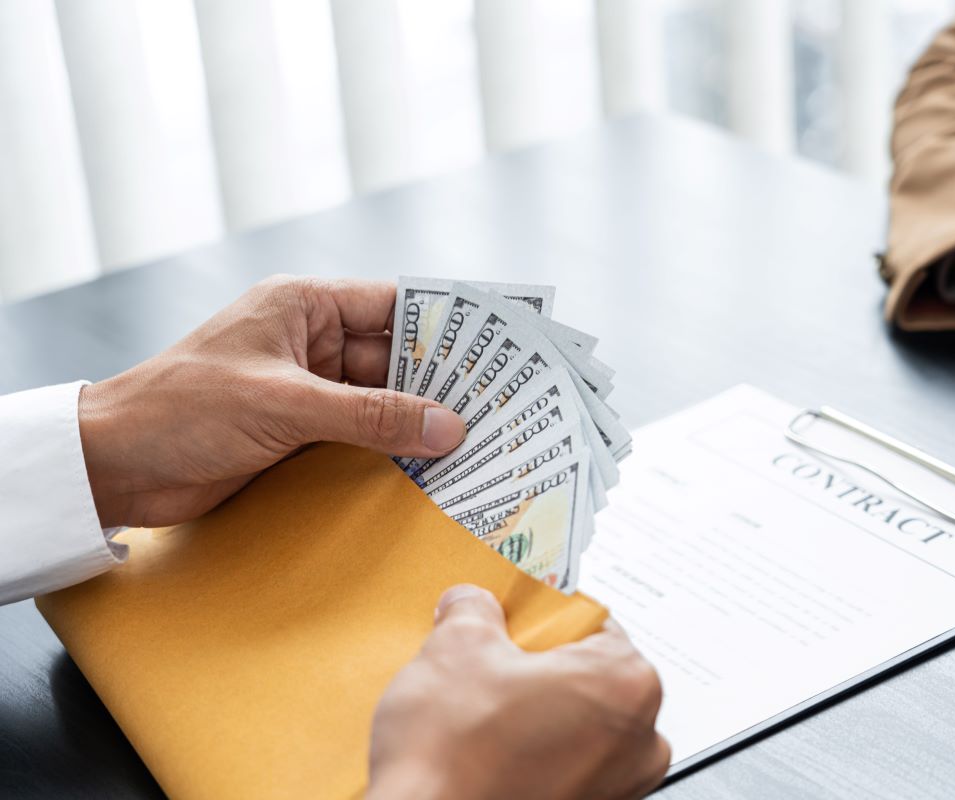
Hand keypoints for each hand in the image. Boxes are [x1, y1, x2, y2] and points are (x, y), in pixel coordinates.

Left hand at [78, 276, 465, 526]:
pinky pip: (359, 432)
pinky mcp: (296, 430)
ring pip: (380, 398)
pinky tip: (429, 463)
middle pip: (394, 356)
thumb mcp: (286, 405)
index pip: (393, 305)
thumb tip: (447, 426)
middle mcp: (309, 340)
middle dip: (441, 380)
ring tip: (476, 437)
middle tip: (498, 404)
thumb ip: (371, 416)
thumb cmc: (182, 410)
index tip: (497, 345)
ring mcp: (305, 387)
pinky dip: (390, 446)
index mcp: (303, 305)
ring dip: (418, 419)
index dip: (446, 324)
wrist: (112, 466)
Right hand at [367, 585, 669, 799]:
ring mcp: (617, 789)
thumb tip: (470, 605)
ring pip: (577, 724)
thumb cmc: (454, 763)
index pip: (591, 621)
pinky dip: (533, 756)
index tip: (512, 620)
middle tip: (490, 665)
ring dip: (535, 714)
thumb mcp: (455, 649)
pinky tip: (488, 751)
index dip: (542, 617)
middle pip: (587, 675)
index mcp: (626, 683)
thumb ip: (473, 612)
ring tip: (481, 712)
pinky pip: (565, 767)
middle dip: (538, 668)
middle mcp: (638, 741)